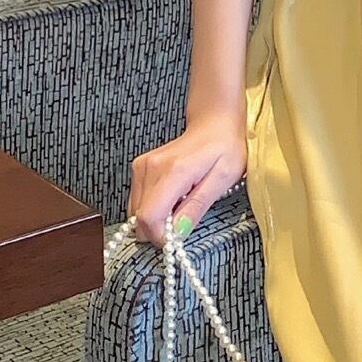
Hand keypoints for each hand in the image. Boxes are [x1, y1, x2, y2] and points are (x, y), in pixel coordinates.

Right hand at [129, 108, 248, 245]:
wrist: (214, 122)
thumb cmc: (225, 149)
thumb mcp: (223, 179)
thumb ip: (197, 206)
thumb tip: (176, 234)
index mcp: (173, 171)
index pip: (149, 217)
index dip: (161, 236)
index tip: (179, 238)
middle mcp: (150, 167)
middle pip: (139, 218)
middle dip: (160, 228)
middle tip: (185, 218)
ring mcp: (142, 166)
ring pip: (136, 212)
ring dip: (157, 217)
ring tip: (182, 202)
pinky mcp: (139, 167)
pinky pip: (138, 201)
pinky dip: (153, 207)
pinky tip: (173, 197)